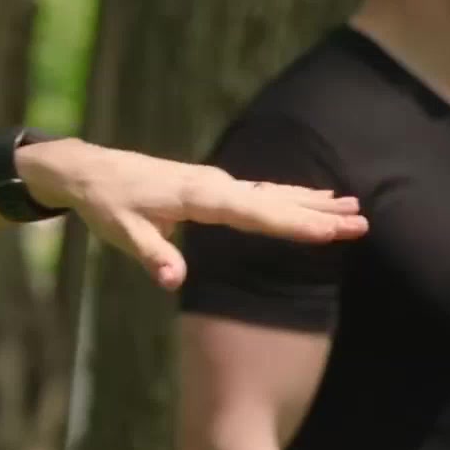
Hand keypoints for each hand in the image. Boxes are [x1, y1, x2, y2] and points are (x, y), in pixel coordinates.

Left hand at [17, 139, 368, 288]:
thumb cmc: (105, 203)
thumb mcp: (120, 232)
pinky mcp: (211, 186)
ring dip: (311, 202)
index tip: (328, 232)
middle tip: (361, 220)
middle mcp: (212, 185)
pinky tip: (313, 199)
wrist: (88, 170)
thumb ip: (150, 254)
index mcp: (196, 196)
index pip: (252, 213)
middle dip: (316, 213)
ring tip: (353, 207)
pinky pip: (259, 192)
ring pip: (271, 193)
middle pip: (272, 200)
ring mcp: (214, 183)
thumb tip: (172, 280)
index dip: (290, 223)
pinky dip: (289, 196)